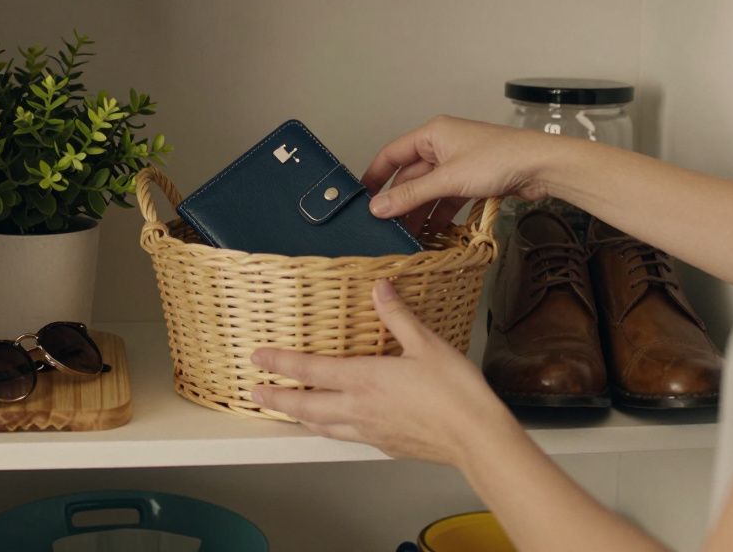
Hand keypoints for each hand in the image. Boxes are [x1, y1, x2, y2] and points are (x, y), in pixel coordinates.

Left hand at [250, 281, 514, 466]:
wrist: (476, 438)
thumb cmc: (455, 393)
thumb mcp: (426, 343)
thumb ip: (397, 316)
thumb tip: (379, 288)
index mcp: (364, 378)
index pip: (310, 369)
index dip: (281, 362)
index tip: (258, 357)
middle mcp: (359, 408)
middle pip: (305, 405)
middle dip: (277, 397)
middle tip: (256, 392)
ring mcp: (370, 430)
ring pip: (321, 425)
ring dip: (299, 416)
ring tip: (285, 411)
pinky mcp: (385, 445)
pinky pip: (345, 437)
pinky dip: (328, 430)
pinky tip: (334, 427)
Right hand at [362, 115, 569, 235]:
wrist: (541, 166)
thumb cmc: (498, 159)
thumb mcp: (448, 180)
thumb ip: (411, 195)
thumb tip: (378, 207)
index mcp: (432, 134)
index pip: (392, 154)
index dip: (375, 175)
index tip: (362, 197)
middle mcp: (443, 145)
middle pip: (411, 176)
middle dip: (400, 201)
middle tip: (385, 226)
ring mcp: (459, 163)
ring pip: (430, 190)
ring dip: (419, 211)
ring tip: (407, 236)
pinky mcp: (473, 179)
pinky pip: (447, 197)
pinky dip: (439, 214)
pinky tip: (433, 232)